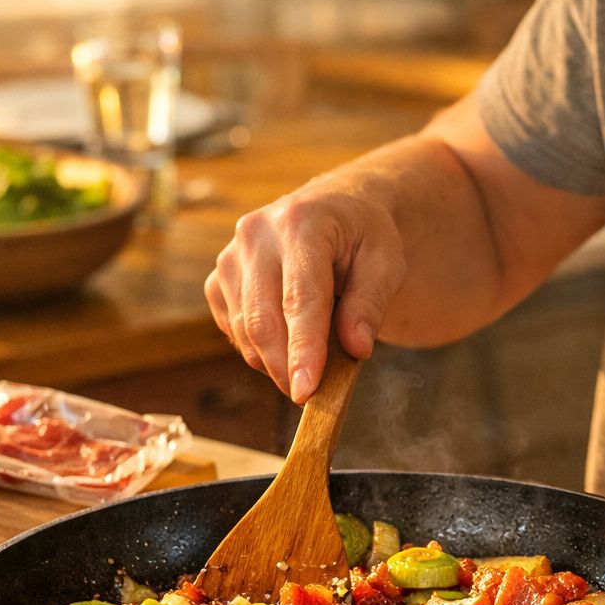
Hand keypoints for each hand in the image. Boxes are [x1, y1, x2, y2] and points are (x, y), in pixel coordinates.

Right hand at [205, 183, 406, 403]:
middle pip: (263, 320)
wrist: (331, 210)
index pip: (300, 298)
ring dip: (274, 361)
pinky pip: (232, 329)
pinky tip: (285, 341)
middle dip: (285, 367)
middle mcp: (256, 235)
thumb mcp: (386, 261)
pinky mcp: (218, 278)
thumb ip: (371, 303)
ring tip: (308, 362)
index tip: (306, 392)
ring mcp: (230, 256)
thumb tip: (357, 349)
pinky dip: (257, 349)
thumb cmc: (362, 237)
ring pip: (245, 330)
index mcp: (302, 222)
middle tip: (311, 395)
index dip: (303, 349)